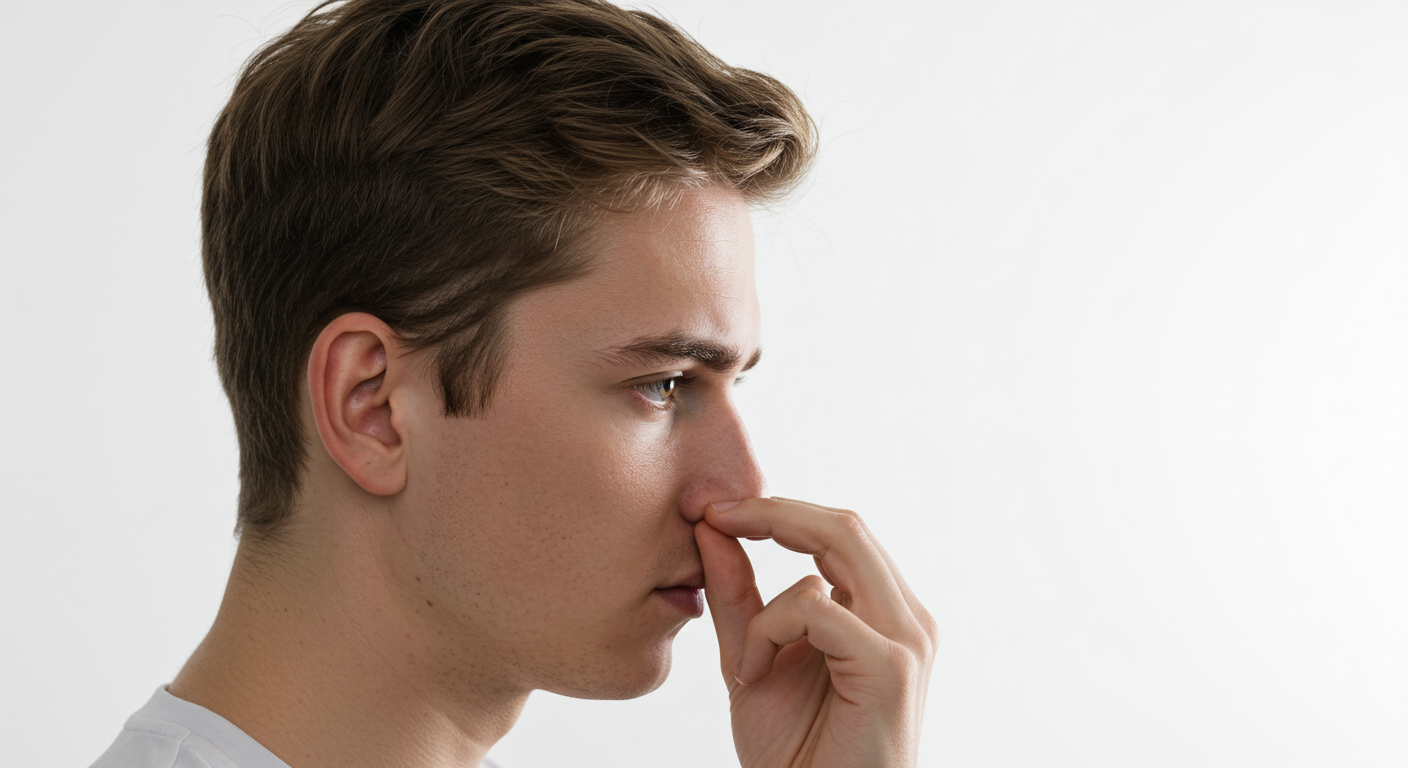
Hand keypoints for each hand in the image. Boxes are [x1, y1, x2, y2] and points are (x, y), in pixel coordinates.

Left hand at [695, 497, 936, 767]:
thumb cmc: (795, 752)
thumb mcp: (750, 655)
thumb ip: (735, 595)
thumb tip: (711, 527)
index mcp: (881, 612)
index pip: (837, 533)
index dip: (777, 510)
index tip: (715, 509)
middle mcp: (906, 618)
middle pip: (845, 524)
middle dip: (772, 512)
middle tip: (711, 514)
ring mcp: (907, 638)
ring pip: (839, 547)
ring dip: (770, 584)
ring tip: (742, 646)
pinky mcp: (891, 665)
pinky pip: (817, 607)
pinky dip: (769, 629)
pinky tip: (752, 674)